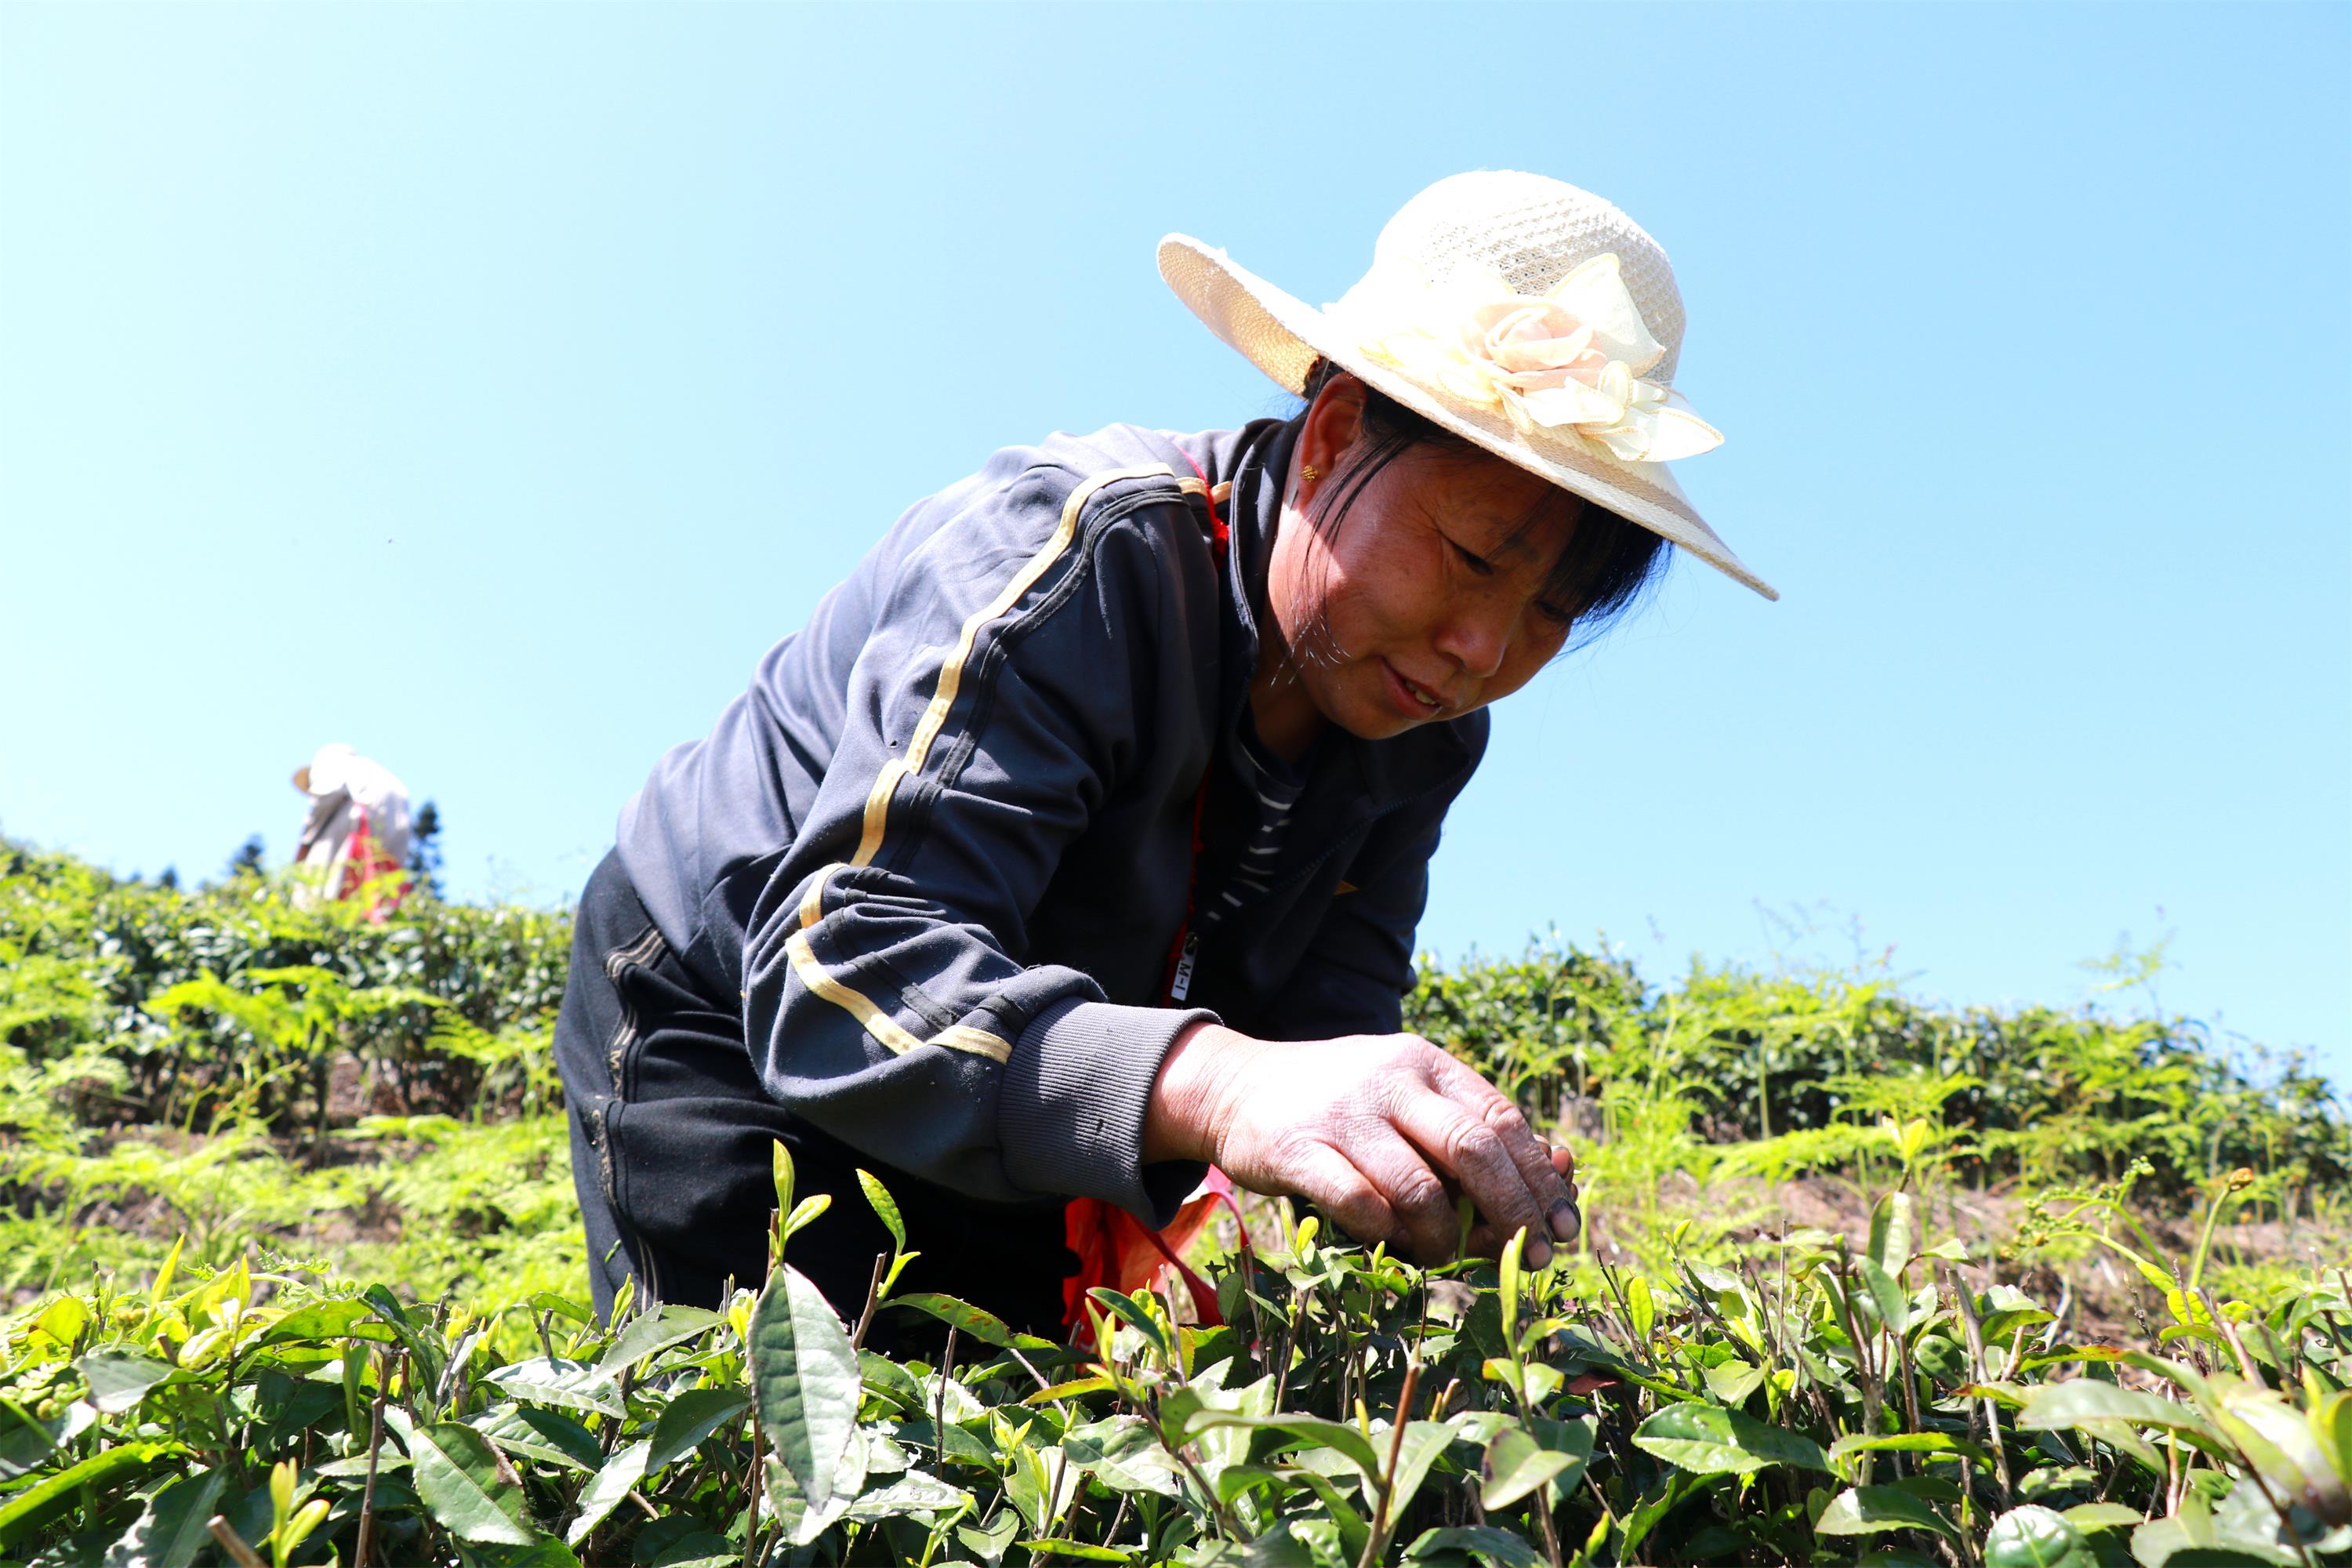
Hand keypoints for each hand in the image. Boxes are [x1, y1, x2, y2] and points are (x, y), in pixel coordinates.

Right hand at [1144, 1023, 1581, 1266]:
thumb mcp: (1406, 1100)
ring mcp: (1344, 1115)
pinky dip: (1386, 1234)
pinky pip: (1360, 1205)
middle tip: (1530, 1255)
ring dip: (1446, 1236)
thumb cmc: (1343, 1107)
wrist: (1236, 1087)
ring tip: (1444, 1254)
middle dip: (1513, 1211)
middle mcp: (1390, 1081)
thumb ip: (1465, 1136)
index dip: (1539, 1178)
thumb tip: (1551, 1182)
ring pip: (1420, 1188)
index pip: (1502, 1120)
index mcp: (1426, 1064)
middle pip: (1474, 1149)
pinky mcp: (1300, 1151)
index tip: (1562, 1226)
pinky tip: (1387, 1239)